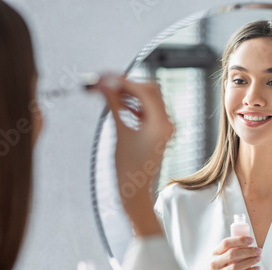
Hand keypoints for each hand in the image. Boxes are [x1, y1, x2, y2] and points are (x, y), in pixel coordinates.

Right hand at [96, 75, 174, 235]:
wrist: (135, 190)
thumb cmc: (128, 168)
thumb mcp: (120, 133)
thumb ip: (114, 106)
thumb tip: (105, 86)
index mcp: (161, 123)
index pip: (144, 91)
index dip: (124, 81)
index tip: (107, 77)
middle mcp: (166, 123)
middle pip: (150, 90)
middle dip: (128, 84)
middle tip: (108, 82)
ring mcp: (164, 127)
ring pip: (149, 99)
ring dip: (130, 93)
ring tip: (110, 92)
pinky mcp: (158, 131)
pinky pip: (148, 110)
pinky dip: (134, 104)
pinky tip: (120, 104)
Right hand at [195, 236, 260, 269]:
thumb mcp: (220, 259)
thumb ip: (230, 251)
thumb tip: (247, 243)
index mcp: (215, 253)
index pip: (226, 243)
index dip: (239, 240)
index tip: (250, 239)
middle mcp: (215, 263)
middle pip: (232, 254)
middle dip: (248, 251)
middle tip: (258, 250)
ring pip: (236, 266)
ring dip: (249, 261)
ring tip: (258, 258)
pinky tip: (256, 269)